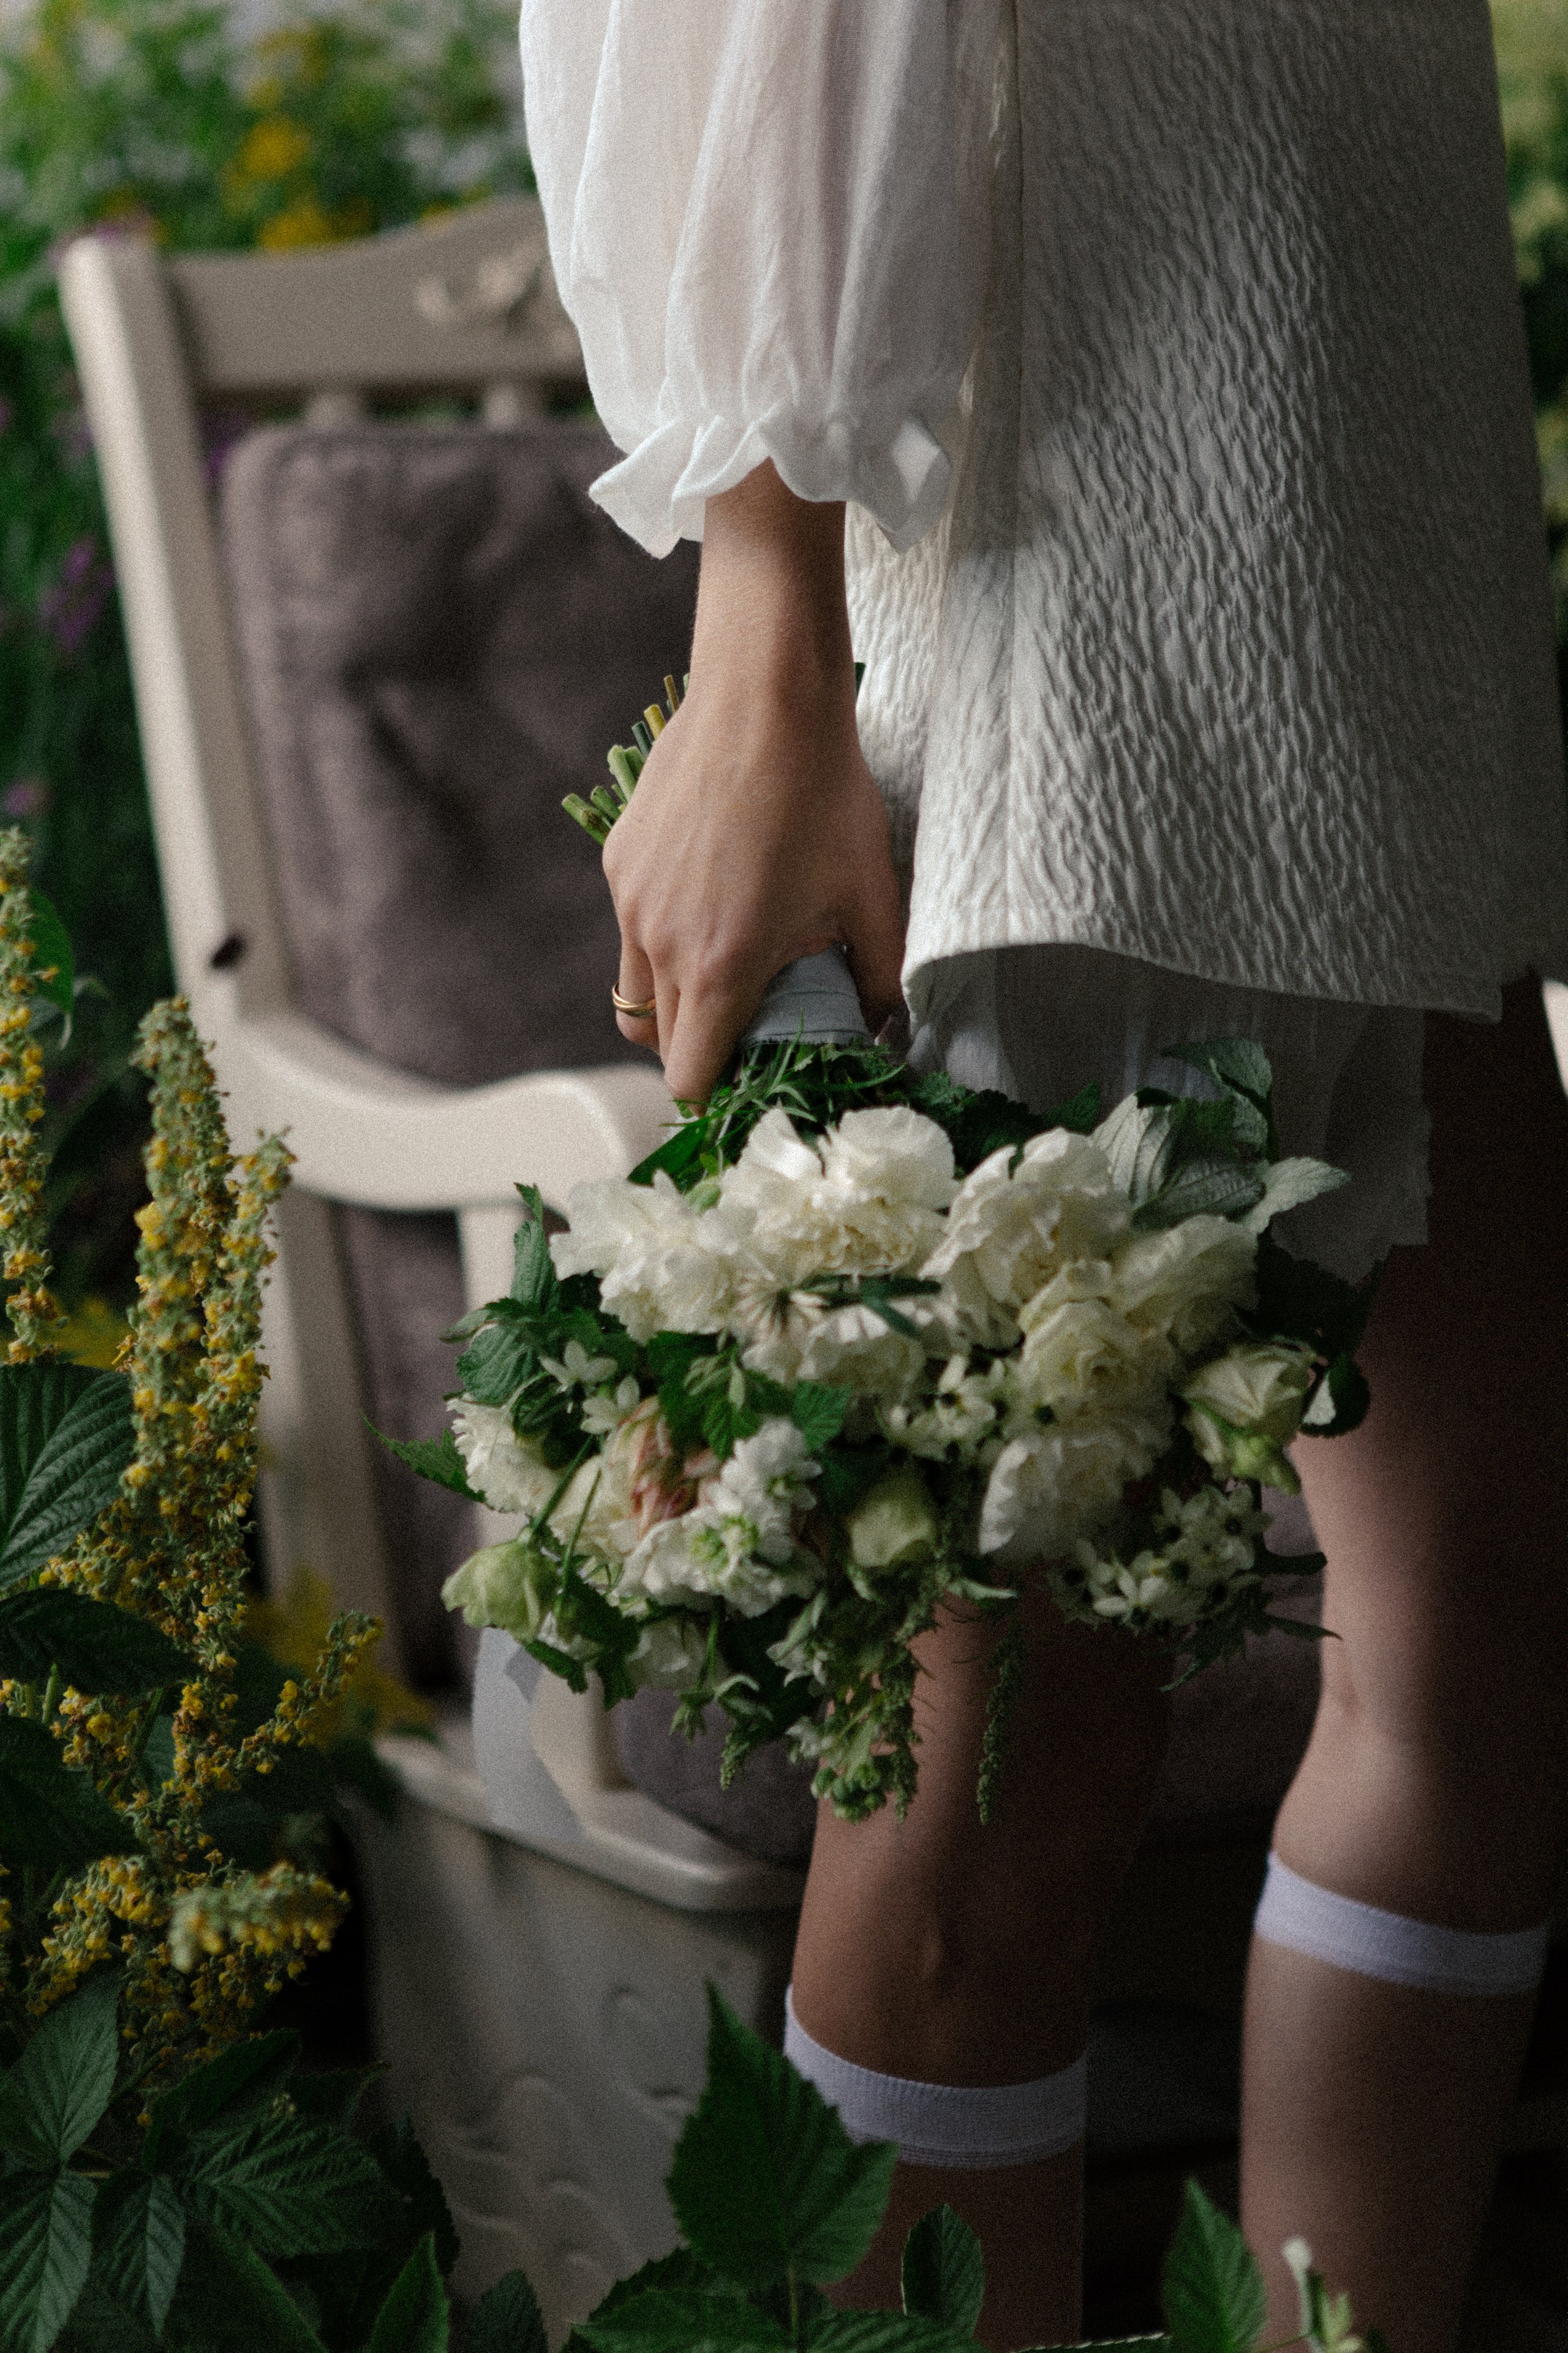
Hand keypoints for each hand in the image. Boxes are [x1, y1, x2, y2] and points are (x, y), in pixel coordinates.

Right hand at [604, 465, 904, 1101]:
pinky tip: (714, 894)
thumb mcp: (872, 893)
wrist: (764, 692)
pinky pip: (630, 926)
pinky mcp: (619, 860)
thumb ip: (880, 976)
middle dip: (701, 1045)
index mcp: (720, 967)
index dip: (718, 1090)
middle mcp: (659, 942)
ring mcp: (631, 900)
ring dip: (677, 996)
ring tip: (731, 959)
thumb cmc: (825, 791)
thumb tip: (882, 1025)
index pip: (688, 1077)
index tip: (753, 1075)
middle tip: (752, 1021)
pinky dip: (662, 935)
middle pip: (657, 1041)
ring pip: (636, 988)